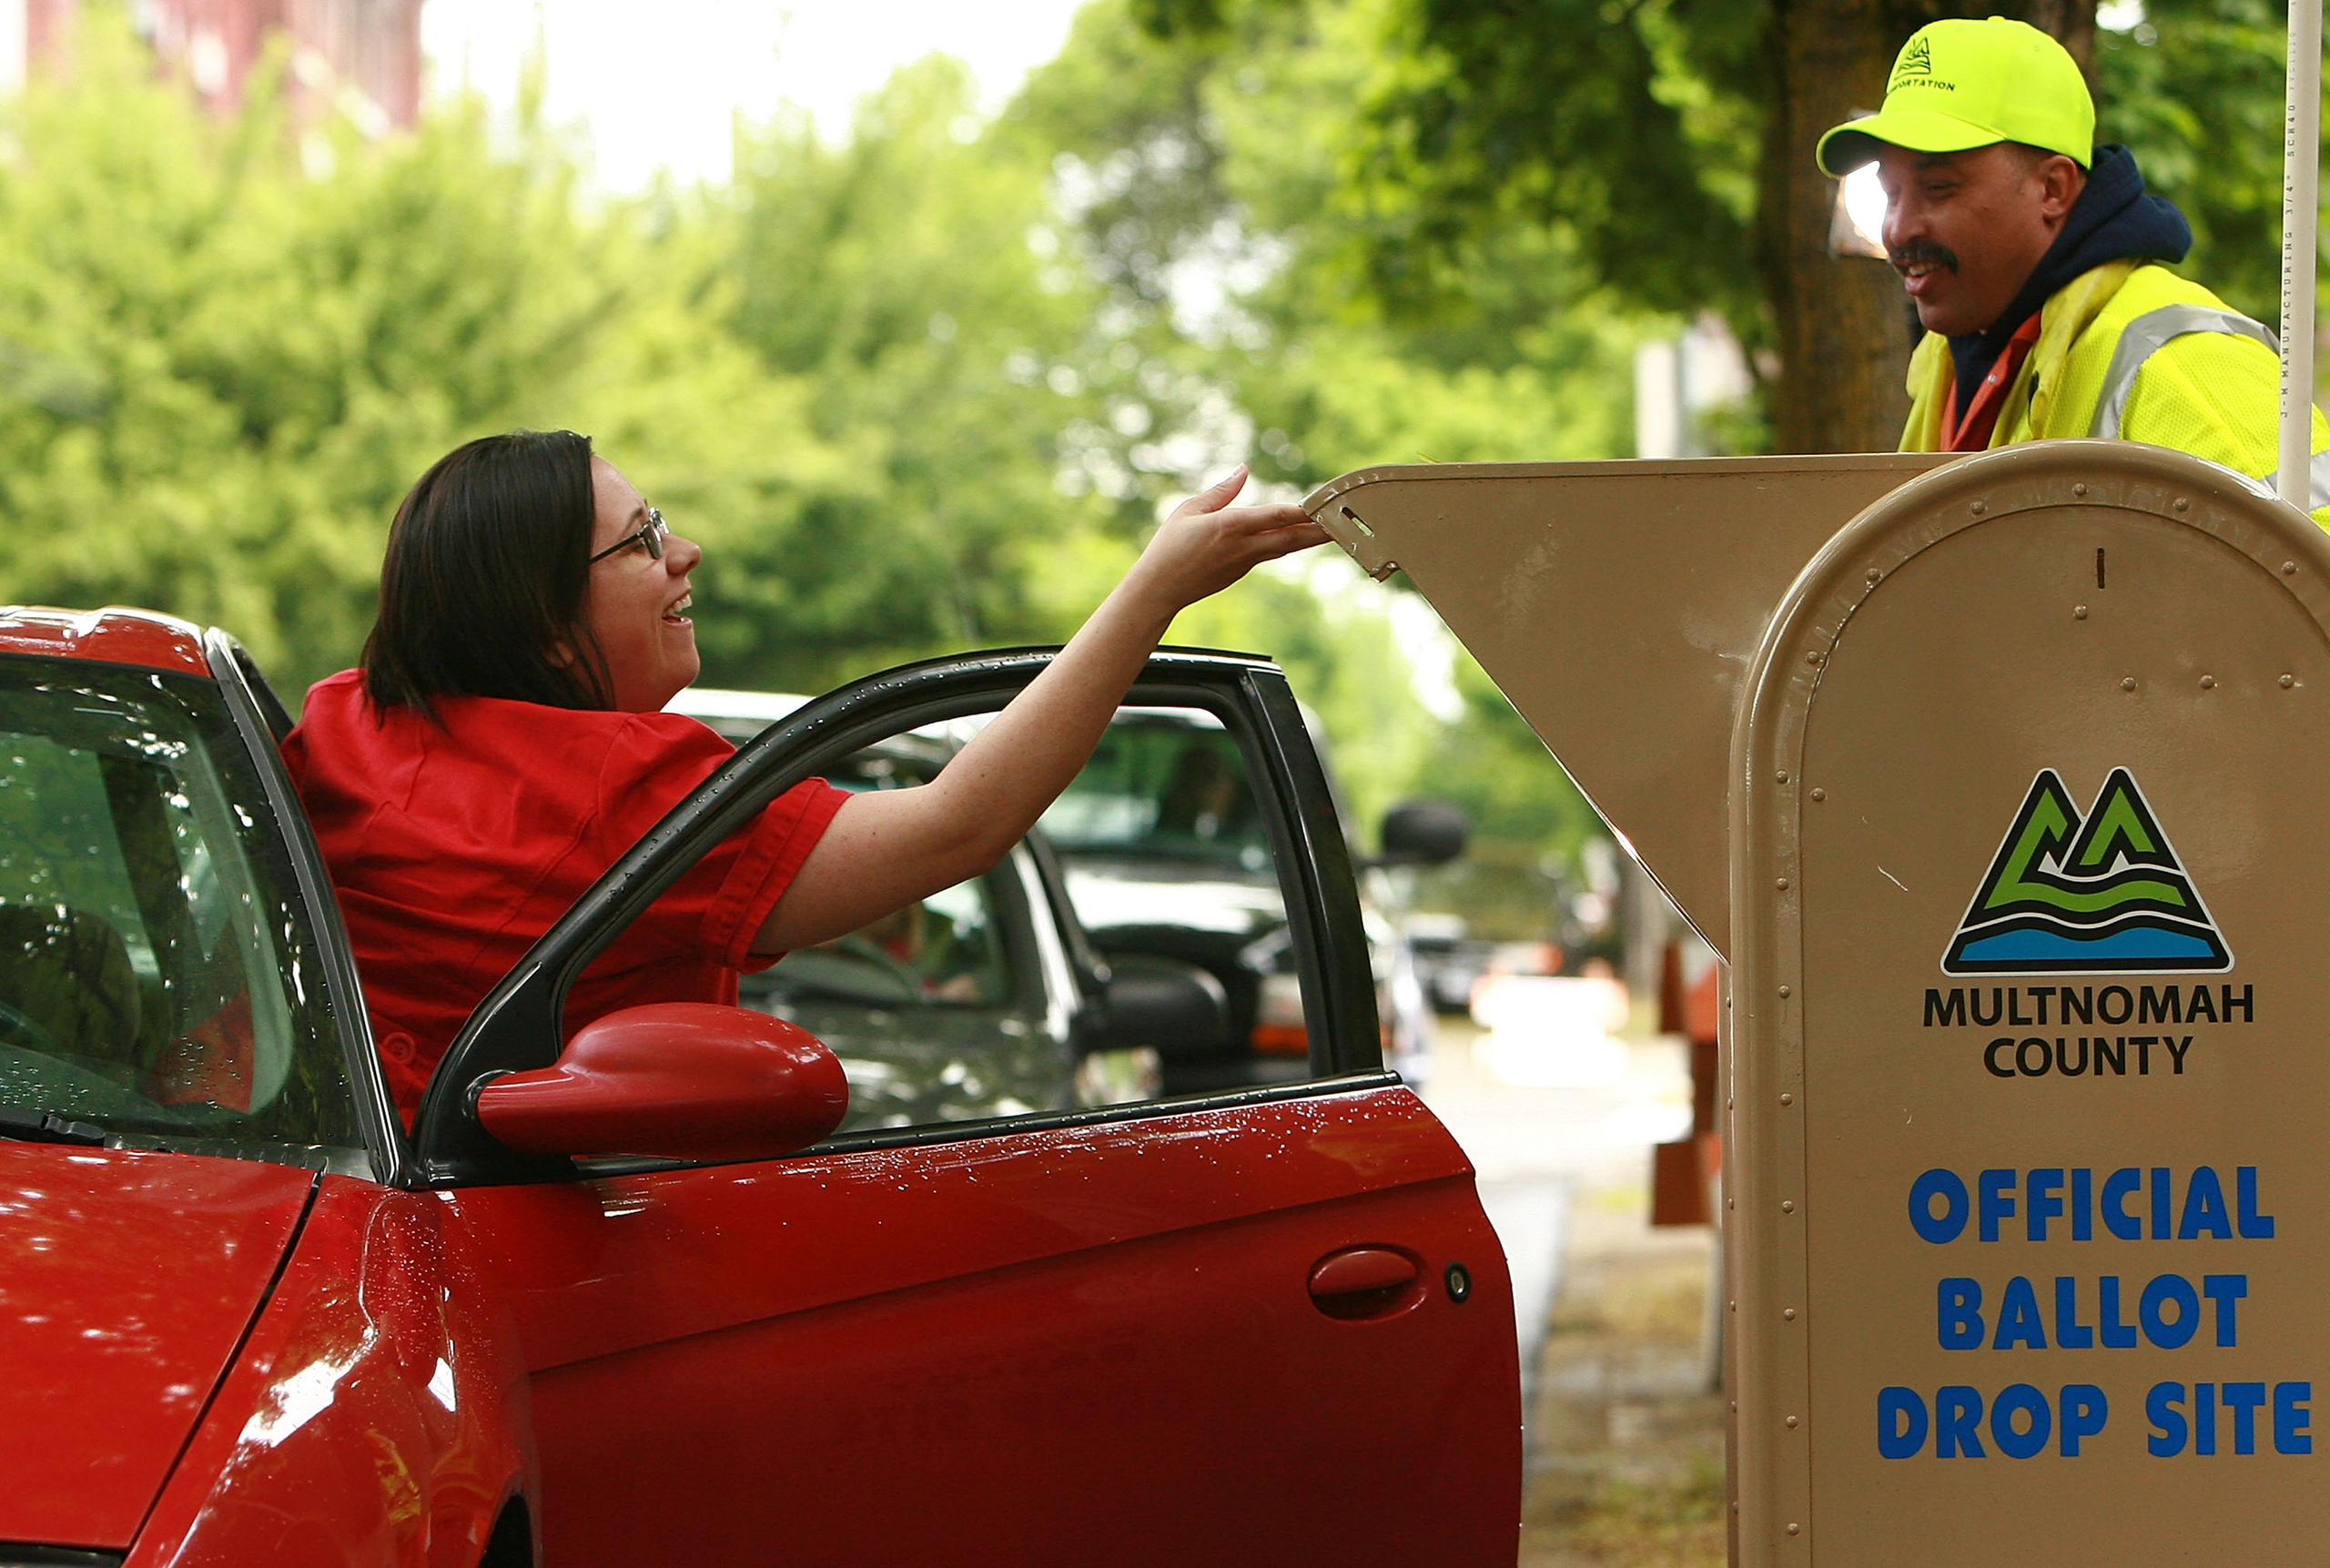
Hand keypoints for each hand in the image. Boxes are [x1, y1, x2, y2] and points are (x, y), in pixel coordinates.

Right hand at [1122, 466, 1330, 614]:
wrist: (1159, 590)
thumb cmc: (1168, 548)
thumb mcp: (1188, 510)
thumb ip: (1221, 491)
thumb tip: (1243, 471)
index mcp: (1229, 526)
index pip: (1275, 516)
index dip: (1302, 510)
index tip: (1323, 504)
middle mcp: (1242, 546)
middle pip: (1291, 537)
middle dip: (1319, 531)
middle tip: (1344, 524)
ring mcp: (1244, 562)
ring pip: (1284, 548)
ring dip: (1309, 539)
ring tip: (1332, 531)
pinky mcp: (1241, 572)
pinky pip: (1269, 554)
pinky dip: (1287, 544)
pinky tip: (1298, 537)